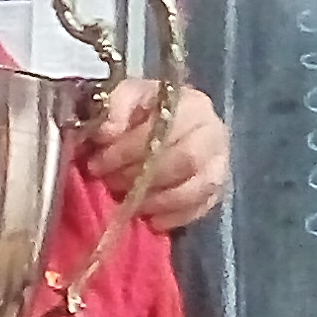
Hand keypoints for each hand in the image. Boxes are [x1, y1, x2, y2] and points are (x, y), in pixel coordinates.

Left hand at [79, 81, 227, 231]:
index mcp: (193, 105)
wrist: (163, 122)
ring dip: (156, 200)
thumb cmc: (142, 109)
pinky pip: (201, 209)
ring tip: (128, 202)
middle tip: (111, 183)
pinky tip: (150, 219)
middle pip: (185, 161)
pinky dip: (173, 217)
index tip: (97, 164)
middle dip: (141, 177)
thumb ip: (115, 107)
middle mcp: (214, 133)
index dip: (126, 151)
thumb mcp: (126, 96)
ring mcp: (220, 163)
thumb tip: (108, 132)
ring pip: (195, 189)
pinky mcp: (218, 190)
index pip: (164, 132)